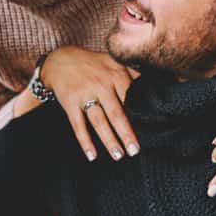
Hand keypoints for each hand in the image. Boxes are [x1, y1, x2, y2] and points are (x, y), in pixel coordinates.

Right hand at [41, 46, 140, 161]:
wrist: (59, 60)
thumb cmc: (93, 65)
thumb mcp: (113, 62)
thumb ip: (132, 73)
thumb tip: (156, 85)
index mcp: (116, 74)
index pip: (131, 99)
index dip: (139, 116)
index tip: (148, 132)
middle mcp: (101, 84)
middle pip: (116, 113)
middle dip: (126, 133)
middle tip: (135, 150)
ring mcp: (84, 94)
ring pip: (98, 121)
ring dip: (108, 140)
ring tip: (118, 155)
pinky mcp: (70, 102)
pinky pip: (78, 125)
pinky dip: (84, 141)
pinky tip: (92, 155)